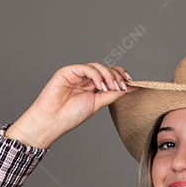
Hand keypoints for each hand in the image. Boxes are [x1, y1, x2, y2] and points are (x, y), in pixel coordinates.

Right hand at [5, 62, 135, 147]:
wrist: (53, 120)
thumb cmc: (71, 115)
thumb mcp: (98, 104)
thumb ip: (113, 95)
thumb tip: (131, 88)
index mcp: (93, 86)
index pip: (109, 75)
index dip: (120, 75)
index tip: (131, 83)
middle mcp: (85, 79)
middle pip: (105, 69)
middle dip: (116, 76)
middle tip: (122, 87)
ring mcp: (77, 74)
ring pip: (97, 67)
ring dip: (108, 75)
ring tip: (111, 87)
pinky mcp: (68, 71)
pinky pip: (86, 68)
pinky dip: (96, 75)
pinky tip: (100, 86)